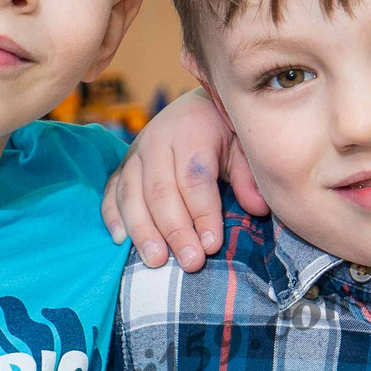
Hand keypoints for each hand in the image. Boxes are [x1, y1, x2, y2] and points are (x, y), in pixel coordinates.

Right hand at [100, 89, 265, 270]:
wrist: (196, 108)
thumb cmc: (224, 133)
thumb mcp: (242, 148)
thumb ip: (248, 177)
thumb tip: (258, 208)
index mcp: (190, 133)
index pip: (194, 179)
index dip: (203, 214)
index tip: (212, 245)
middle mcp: (156, 141)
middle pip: (160, 191)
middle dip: (175, 231)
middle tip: (190, 262)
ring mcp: (134, 154)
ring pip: (132, 195)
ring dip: (142, 231)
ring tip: (156, 261)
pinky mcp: (122, 167)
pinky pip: (111, 192)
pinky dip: (113, 216)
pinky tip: (121, 240)